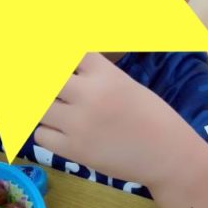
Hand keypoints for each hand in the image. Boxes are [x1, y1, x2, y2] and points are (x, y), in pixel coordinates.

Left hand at [34, 52, 179, 186]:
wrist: (168, 155)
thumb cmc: (151, 117)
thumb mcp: (125, 85)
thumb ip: (95, 76)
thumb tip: (64, 71)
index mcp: (106, 74)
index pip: (68, 52)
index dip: (56, 55)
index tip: (55, 63)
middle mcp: (89, 94)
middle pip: (46, 77)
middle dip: (45, 82)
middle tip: (50, 90)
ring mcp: (79, 123)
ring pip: (39, 106)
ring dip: (44, 107)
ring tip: (56, 112)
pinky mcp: (74, 150)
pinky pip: (41, 134)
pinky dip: (47, 132)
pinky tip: (61, 132)